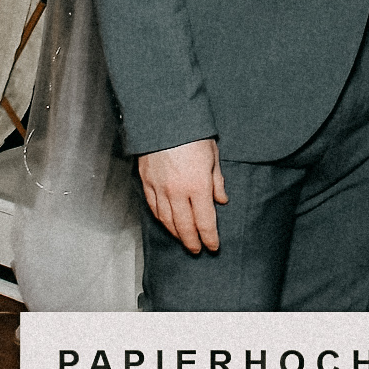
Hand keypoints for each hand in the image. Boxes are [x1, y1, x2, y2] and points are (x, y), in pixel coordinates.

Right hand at [138, 138, 226, 253]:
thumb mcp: (213, 155)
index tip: (213, 246)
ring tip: (184, 240)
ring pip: (167, 221)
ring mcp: (160, 188)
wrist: (163, 118)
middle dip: (192, 241)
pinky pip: (154, 208)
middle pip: (185, 226)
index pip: (205, 222)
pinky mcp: (147, 182)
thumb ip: (217, 181)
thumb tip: (221, 200)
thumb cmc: (192, 133)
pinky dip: (161, 220)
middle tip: (197, 250)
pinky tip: (167, 224)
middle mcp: (178, 192)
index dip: (210, 238)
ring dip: (176, 234)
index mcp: (198, 186)